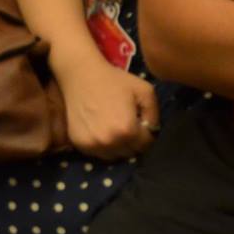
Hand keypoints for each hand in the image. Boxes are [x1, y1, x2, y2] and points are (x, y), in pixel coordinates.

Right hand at [54, 45, 159, 159]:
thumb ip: (154, 114)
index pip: (146, 145)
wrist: (82, 76)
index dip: (147, 135)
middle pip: (130, 153)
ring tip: (116, 129)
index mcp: (127, 130)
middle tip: (130, 126)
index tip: (143, 125)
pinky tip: (103, 130)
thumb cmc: (115, 81)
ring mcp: (92, 145)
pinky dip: (103, 146)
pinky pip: (98, 153)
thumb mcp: (144, 90)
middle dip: (134, 142)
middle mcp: (109, 142)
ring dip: (119, 147)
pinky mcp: (79, 144)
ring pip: (114, 156)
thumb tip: (153, 131)